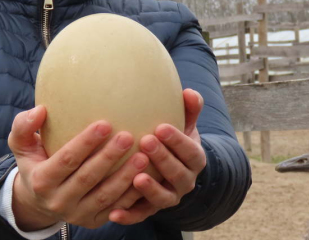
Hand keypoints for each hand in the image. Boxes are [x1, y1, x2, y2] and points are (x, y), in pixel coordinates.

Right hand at [7, 105, 147, 229]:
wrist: (38, 200)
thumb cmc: (35, 161)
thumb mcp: (21, 145)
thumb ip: (24, 126)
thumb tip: (41, 110)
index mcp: (42, 181)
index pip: (66, 160)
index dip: (85, 143)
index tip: (105, 123)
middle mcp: (58, 201)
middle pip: (88, 178)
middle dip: (109, 158)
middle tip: (128, 136)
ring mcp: (77, 214)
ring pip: (105, 196)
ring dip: (125, 177)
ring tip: (143, 156)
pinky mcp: (93, 222)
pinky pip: (117, 209)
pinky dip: (133, 194)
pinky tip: (147, 176)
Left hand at [108, 88, 206, 224]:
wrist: (172, 168)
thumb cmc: (174, 139)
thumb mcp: (184, 124)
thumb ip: (189, 109)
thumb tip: (189, 92)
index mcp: (194, 159)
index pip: (191, 151)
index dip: (178, 141)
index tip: (161, 127)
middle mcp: (185, 181)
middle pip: (178, 174)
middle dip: (163, 159)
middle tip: (145, 142)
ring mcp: (169, 197)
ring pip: (163, 198)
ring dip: (150, 189)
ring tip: (136, 177)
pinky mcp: (151, 209)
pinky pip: (141, 215)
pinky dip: (129, 216)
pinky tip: (113, 213)